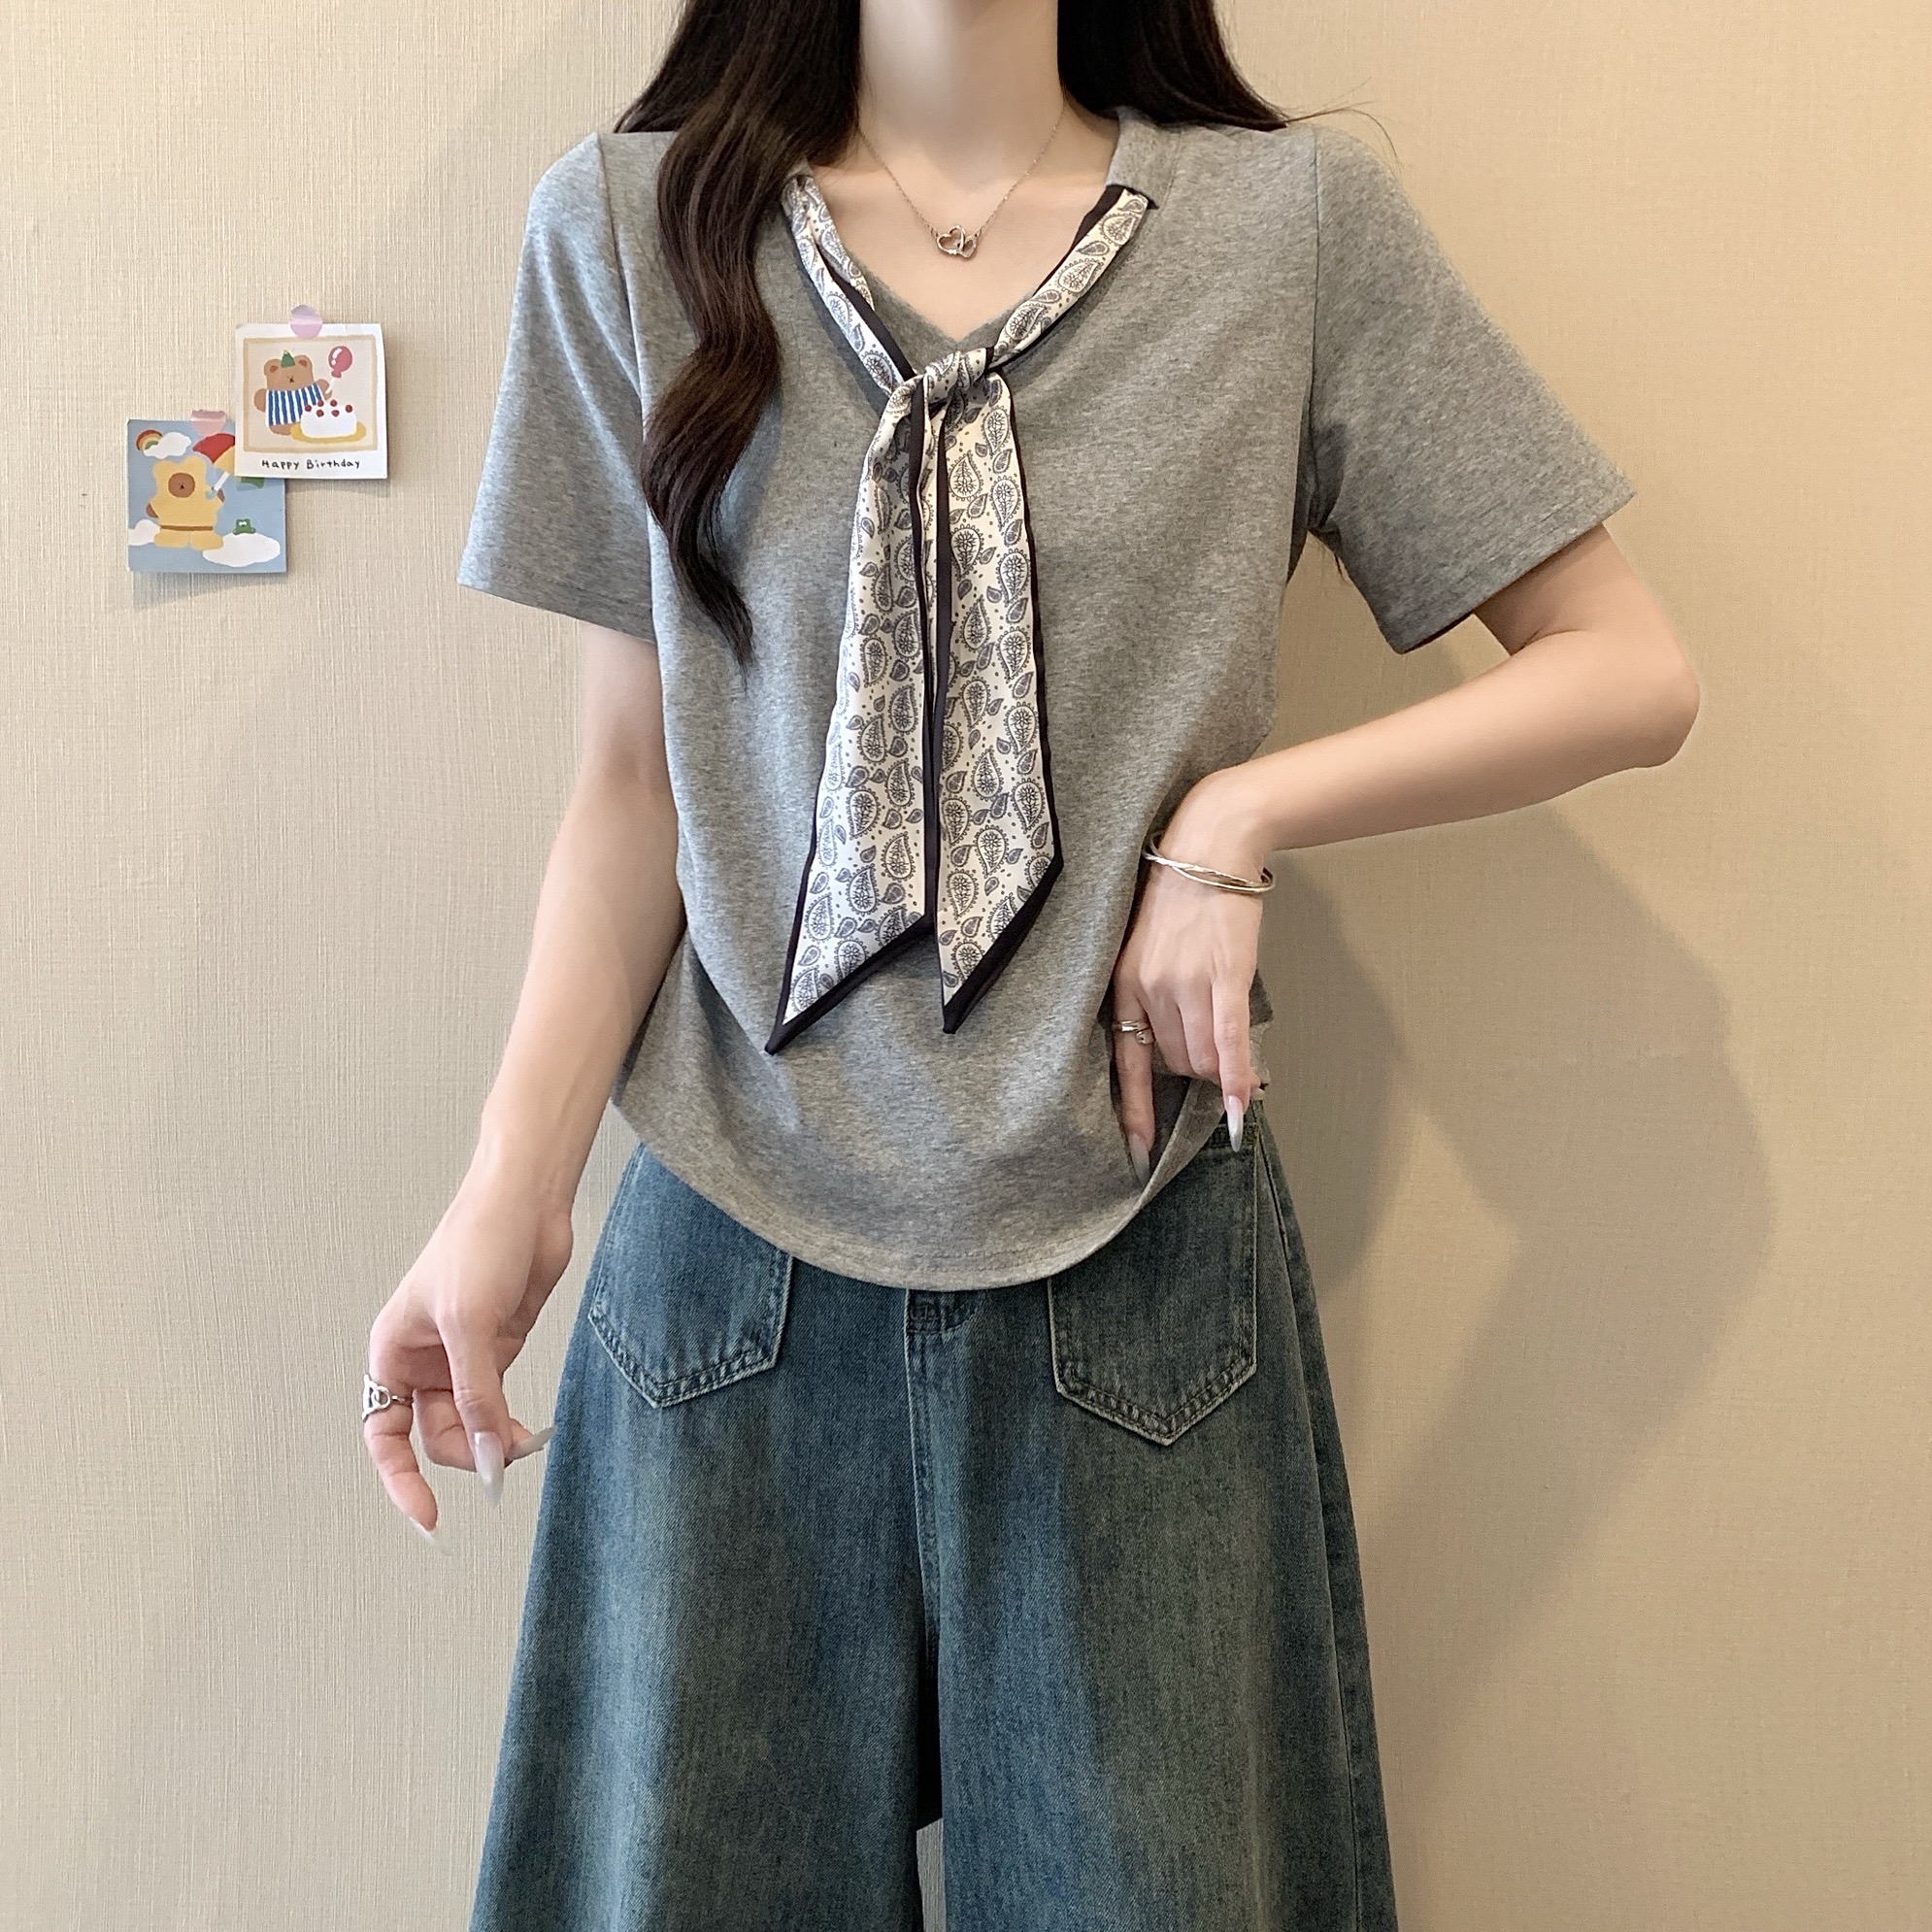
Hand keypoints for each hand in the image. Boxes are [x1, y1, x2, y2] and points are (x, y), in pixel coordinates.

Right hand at [363, 1152, 575, 1537]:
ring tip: (526, 1441)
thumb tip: (484, 1455)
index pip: (384, 1433)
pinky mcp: (499, 1350)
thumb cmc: (480, 1242)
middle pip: (434, 1435)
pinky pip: (497, 1404)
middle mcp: (422, 1361)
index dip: (400, 1478)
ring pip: (469, 1425)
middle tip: (504, 1458)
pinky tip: (532, 1433)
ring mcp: (462, 1358)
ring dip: (494, 1441)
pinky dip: (511, 1424)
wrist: (527, 1203)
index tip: (428, 1516)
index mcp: (393, 1352)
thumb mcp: (470, 1324)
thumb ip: (475, 1394)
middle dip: (466, 1452)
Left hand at [1110, 768, 1270, 1178]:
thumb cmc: (1177, 893)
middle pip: (1175, 1061)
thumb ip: (1149, 992)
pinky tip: (1244, 1104)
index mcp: (1123, 983)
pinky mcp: (1225, 978)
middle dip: (1194, 1069)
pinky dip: (1237, 1078)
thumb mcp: (1143, 944)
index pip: (1126, 1061)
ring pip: (1203, 1056)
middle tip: (1210, 1057)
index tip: (1136, 1150)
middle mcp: (1150, 989)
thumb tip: (1172, 1044)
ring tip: (1231, 1061)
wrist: (1209, 845)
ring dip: (1218, 1068)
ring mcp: (1187, 985)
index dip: (1134, 1109)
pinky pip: (1229, 1043)